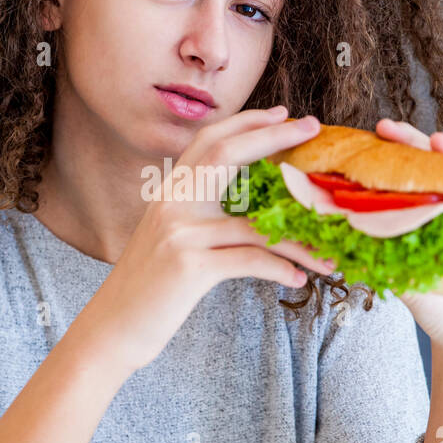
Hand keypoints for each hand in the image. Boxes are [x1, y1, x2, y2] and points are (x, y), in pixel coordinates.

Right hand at [77, 107, 327, 371]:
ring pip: (255, 223)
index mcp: (169, 192)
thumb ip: (199, 215)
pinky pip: (251, 259)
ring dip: (300, 240)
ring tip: (329, 252)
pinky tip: (299, 280)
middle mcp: (172, 203)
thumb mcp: (170, 238)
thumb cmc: (150, 288)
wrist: (113, 329)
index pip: (208, 140)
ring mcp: (180, 232)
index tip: (282, 113)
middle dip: (273, 137)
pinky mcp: (190, 266)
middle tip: (311, 127)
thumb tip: (249, 208)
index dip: (246, 122)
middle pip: (227, 154)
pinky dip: (282, 269)